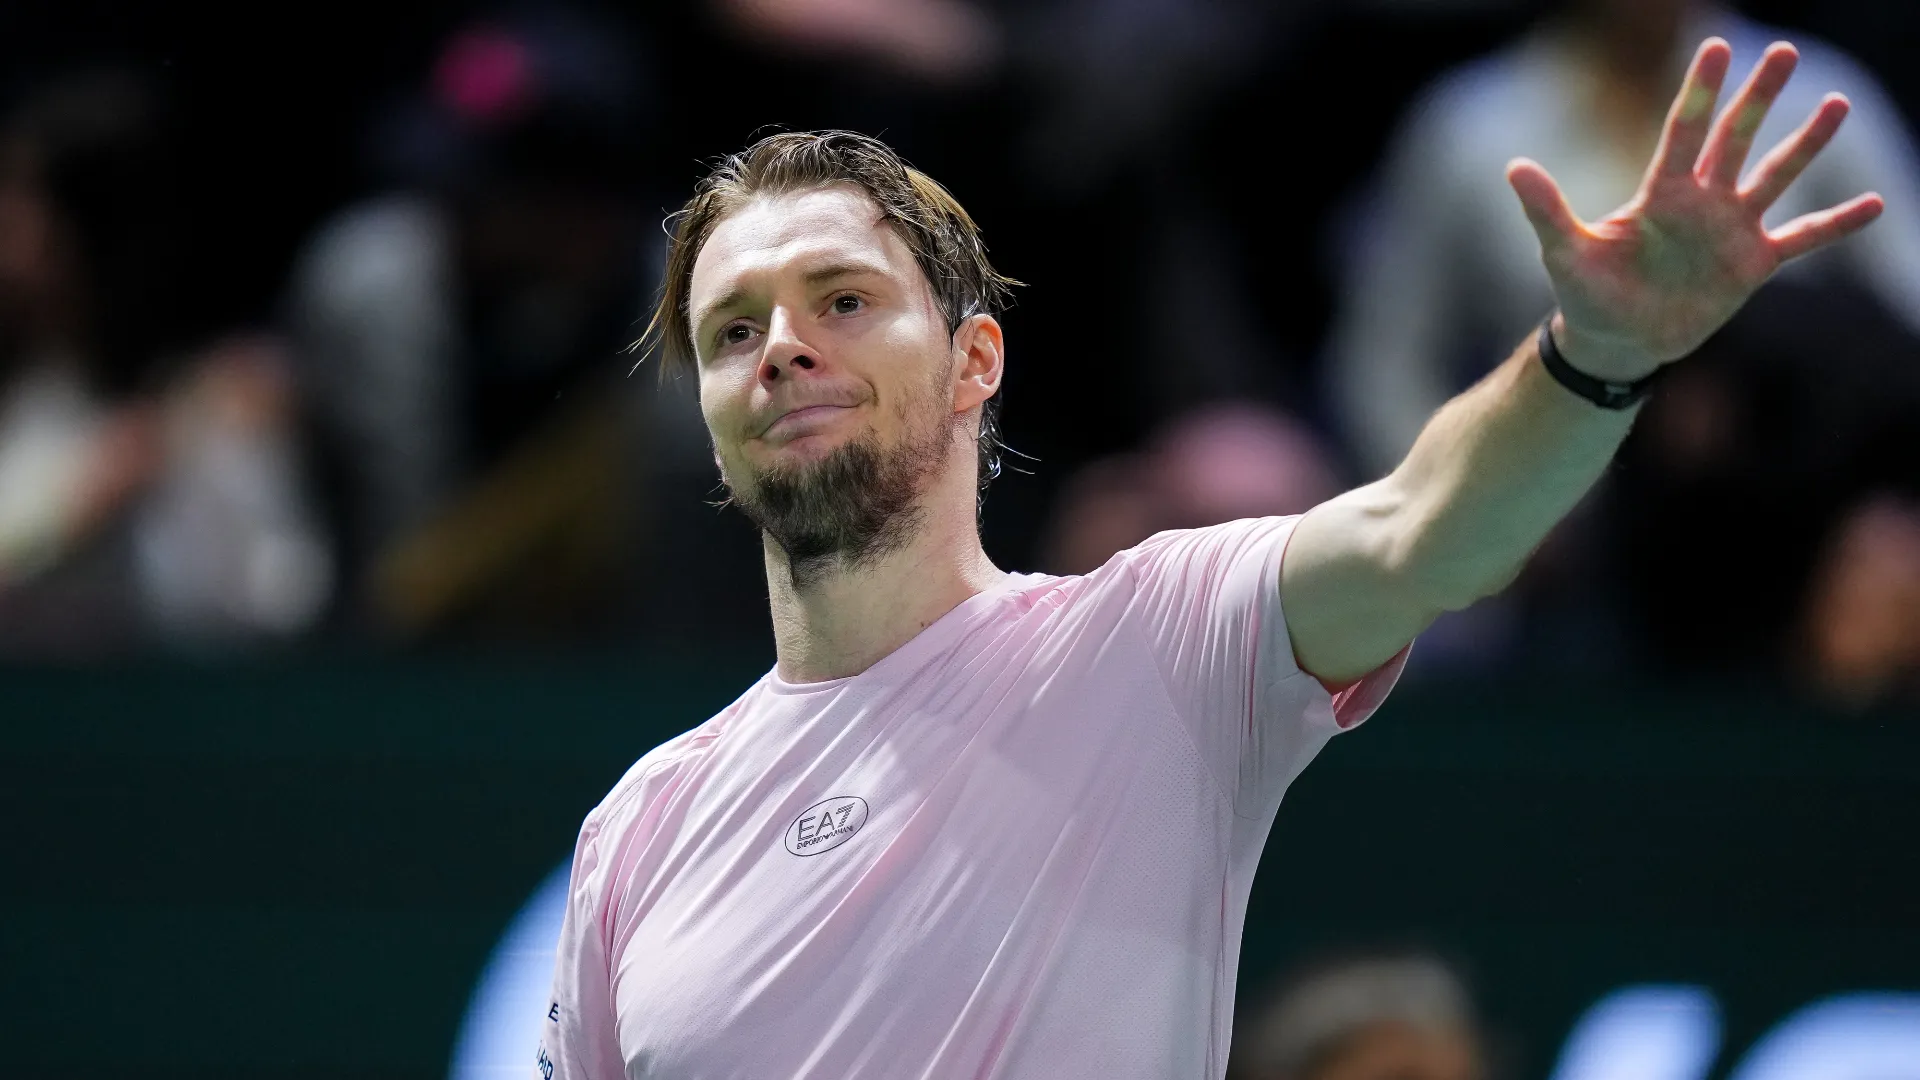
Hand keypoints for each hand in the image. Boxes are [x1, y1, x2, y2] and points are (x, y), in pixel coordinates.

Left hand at [1507, 38, 1884, 380]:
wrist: (1616, 340)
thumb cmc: (1587, 294)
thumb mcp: (1564, 252)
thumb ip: (1546, 210)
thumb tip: (1514, 166)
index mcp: (1660, 193)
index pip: (1684, 131)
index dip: (1701, 92)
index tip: (1717, 46)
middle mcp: (1701, 201)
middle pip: (1736, 138)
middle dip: (1759, 97)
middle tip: (1784, 51)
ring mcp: (1731, 229)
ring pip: (1776, 176)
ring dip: (1806, 143)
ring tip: (1835, 103)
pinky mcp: (1753, 264)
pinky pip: (1803, 238)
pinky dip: (1836, 224)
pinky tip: (1875, 205)